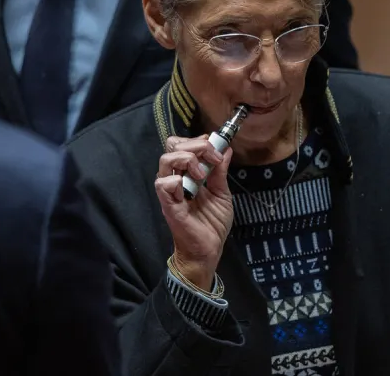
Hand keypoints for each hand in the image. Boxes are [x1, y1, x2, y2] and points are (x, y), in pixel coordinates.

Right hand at [154, 135, 233, 290]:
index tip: (216, 147)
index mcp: (188, 173)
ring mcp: (170, 191)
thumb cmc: (213, 223)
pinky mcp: (168, 205)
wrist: (209, 249)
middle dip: (195, 145)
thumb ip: (221, 171)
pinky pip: (163, 184)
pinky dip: (177, 180)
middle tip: (213, 158)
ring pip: (166, 159)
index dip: (197, 140)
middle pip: (172, 145)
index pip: (182, 144)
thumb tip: (227, 148)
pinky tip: (192, 189)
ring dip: (187, 160)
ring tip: (203, 174)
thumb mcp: (222, 192)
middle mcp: (176, 178)